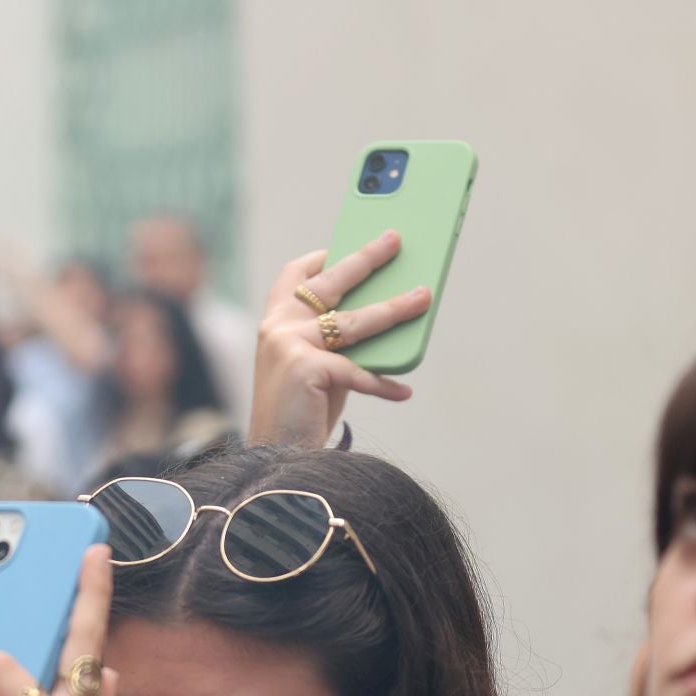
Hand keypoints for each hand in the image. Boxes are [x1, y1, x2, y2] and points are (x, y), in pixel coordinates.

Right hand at [248, 230, 430, 447]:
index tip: (347, 244)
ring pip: (355, 321)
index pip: (294, 275)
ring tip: (423, 298)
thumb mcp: (311, 367)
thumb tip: (385, 315)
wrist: (275, 456)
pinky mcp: (307, 368)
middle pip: (332, 282)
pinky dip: (383, 384)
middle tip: (395, 240)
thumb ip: (334, 341)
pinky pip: (359, 371)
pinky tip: (403, 391)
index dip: (322, 257)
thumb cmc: (299, 411)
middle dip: (367, 258)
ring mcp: (290, 344)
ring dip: (394, 308)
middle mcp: (278, 326)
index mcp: (273, 322)